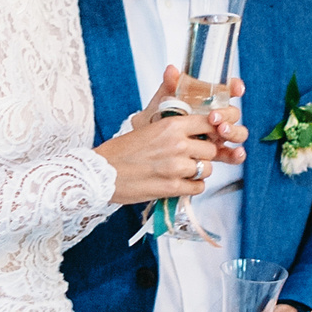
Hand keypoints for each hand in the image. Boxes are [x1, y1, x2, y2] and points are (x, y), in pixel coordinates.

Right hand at [99, 92, 219, 206]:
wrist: (100, 174)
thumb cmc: (119, 151)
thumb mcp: (146, 127)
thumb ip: (172, 126)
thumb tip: (194, 128)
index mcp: (171, 126)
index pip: (208, 123)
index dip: (212, 131)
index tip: (209, 136)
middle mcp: (177, 144)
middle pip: (211, 149)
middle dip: (204, 154)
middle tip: (192, 157)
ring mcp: (176, 167)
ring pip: (207, 169)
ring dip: (198, 172)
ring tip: (182, 172)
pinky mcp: (172, 187)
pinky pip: (198, 188)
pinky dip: (192, 187)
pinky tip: (180, 183)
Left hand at [135, 66, 246, 163]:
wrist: (150, 142)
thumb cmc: (159, 117)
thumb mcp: (163, 100)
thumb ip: (170, 85)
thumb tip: (171, 70)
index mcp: (209, 100)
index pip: (227, 90)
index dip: (235, 88)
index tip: (237, 89)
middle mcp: (218, 116)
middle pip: (233, 113)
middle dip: (227, 114)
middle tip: (213, 116)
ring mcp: (219, 135)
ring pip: (237, 132)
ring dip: (233, 131)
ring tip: (221, 130)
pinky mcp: (217, 152)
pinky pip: (232, 154)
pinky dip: (237, 154)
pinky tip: (236, 153)